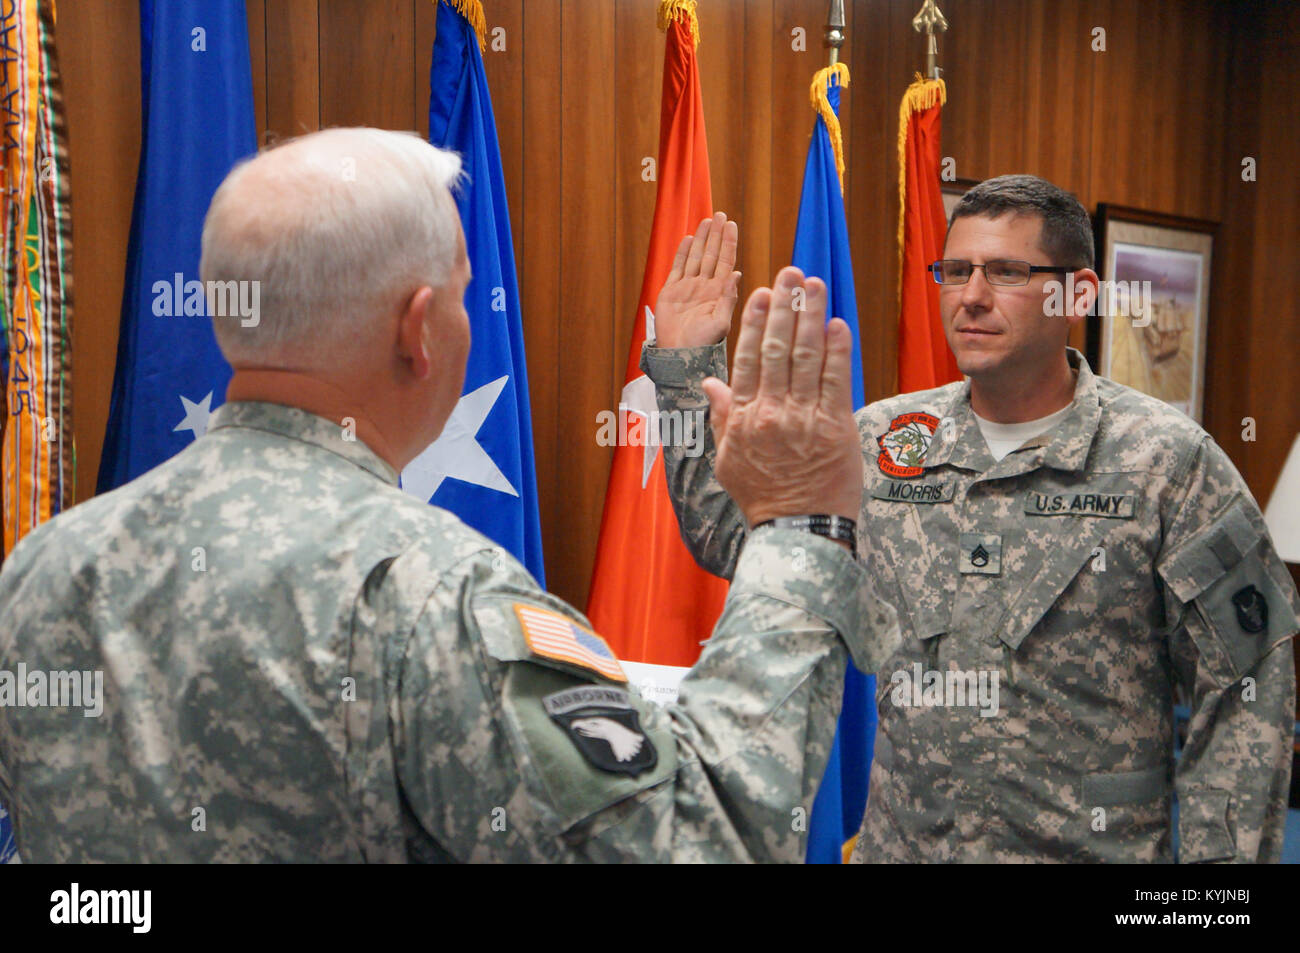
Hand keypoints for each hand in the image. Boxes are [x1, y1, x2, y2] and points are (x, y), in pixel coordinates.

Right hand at [653, 212, 740, 348]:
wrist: (679, 355)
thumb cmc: (703, 343)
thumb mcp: (721, 322)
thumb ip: (728, 298)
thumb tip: (736, 274)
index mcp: (719, 292)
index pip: (725, 261)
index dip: (728, 242)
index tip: (731, 224)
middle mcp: (704, 286)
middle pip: (711, 254)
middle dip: (715, 235)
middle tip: (720, 215)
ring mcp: (688, 287)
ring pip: (696, 257)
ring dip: (701, 239)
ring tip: (706, 221)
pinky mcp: (671, 291)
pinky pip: (678, 267)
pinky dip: (682, 253)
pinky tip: (688, 239)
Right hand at [701, 267, 861, 525]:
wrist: (797, 528)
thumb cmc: (762, 496)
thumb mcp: (728, 460)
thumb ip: (721, 418)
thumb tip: (709, 385)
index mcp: (743, 418)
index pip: (747, 359)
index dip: (755, 323)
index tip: (762, 295)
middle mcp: (771, 413)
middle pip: (777, 349)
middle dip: (785, 307)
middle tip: (790, 274)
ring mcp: (803, 419)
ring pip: (807, 358)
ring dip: (812, 317)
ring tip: (815, 285)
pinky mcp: (834, 428)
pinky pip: (837, 381)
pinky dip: (838, 351)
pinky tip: (837, 325)